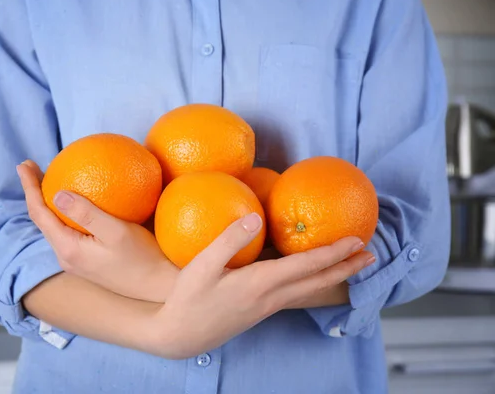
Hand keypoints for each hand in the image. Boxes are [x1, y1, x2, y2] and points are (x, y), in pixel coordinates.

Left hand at [17, 160, 177, 302]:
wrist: (158, 288)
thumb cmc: (142, 258)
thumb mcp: (116, 231)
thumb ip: (87, 213)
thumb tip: (57, 193)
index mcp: (68, 248)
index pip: (39, 214)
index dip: (29, 187)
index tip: (24, 164)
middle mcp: (67, 257)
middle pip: (42, 220)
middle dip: (35, 193)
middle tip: (32, 168)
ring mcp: (76, 261)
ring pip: (55, 227)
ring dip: (48, 204)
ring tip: (49, 181)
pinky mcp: (88, 262)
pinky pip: (69, 232)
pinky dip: (65, 214)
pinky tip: (76, 205)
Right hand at [146, 213, 374, 358]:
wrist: (181, 335)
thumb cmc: (188, 299)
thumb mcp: (202, 266)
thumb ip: (229, 240)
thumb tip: (255, 216)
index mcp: (259, 284)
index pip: (306, 266)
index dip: (333, 252)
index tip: (356, 241)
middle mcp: (271, 297)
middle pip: (318, 282)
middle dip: (346, 268)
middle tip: (371, 256)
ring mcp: (268, 307)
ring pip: (310, 291)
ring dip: (335, 277)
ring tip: (352, 267)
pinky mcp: (261, 310)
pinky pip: (298, 294)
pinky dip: (316, 283)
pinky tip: (313, 277)